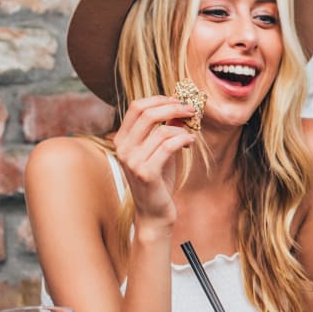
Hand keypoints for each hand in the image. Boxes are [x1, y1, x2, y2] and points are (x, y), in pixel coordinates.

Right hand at [113, 96, 196, 228]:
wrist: (154, 212)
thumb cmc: (158, 180)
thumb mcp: (159, 150)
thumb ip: (164, 130)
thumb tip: (178, 108)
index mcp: (122, 139)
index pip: (137, 107)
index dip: (160, 99)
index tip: (178, 101)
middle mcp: (123, 148)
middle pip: (147, 113)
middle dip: (173, 107)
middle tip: (190, 110)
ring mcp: (132, 161)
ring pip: (162, 130)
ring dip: (182, 129)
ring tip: (190, 136)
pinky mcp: (146, 173)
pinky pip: (168, 146)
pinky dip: (183, 140)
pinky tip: (190, 143)